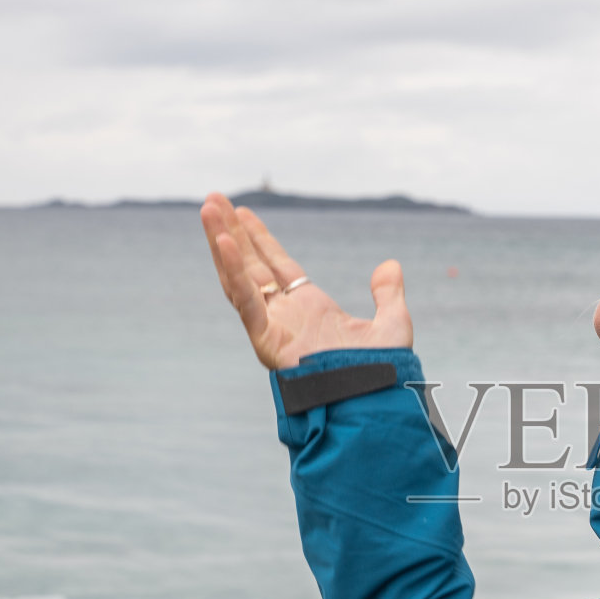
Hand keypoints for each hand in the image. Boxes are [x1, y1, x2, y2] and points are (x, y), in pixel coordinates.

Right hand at [199, 192, 412, 369]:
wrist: (374, 398)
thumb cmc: (382, 372)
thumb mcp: (392, 323)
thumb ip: (388, 294)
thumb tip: (390, 265)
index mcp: (310, 310)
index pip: (277, 267)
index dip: (260, 239)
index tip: (243, 213)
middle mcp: (286, 316)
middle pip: (251, 266)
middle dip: (232, 233)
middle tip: (213, 200)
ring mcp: (273, 328)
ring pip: (239, 279)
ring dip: (222, 243)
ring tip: (208, 208)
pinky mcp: (266, 340)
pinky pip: (246, 302)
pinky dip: (234, 273)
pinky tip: (224, 242)